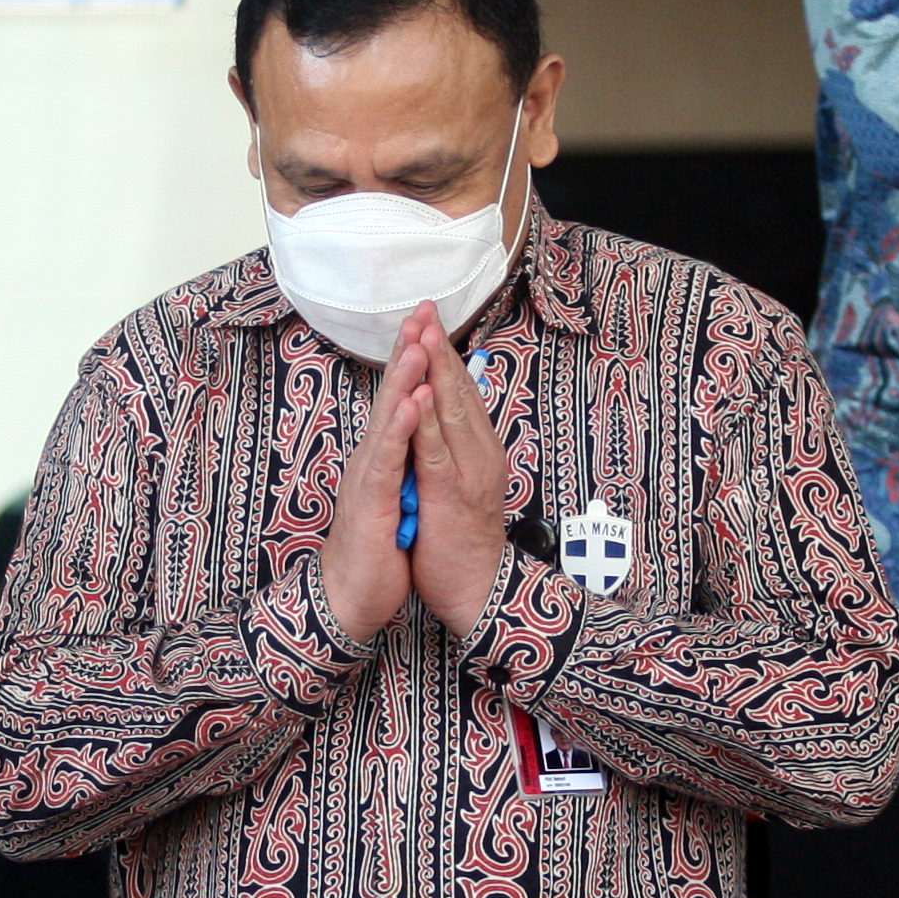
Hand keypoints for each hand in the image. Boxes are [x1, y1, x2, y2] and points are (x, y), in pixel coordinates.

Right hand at [322, 315, 430, 642]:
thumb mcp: (398, 496)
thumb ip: (404, 464)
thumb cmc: (377, 549)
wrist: (351, 595)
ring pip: (387, 418)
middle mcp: (373, 457)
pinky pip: (387, 459)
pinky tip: (411, 402)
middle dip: (407, 352)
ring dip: (404, 378)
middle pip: (391, 396)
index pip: (401, 400)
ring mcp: (369, 475)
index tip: (429, 325)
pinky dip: (399, 428)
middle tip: (420, 311)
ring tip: (419, 341)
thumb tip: (417, 437)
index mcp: (384, 456)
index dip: (414, 363)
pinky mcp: (370, 500)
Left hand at [406, 308, 513, 635]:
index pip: (459, 392)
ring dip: (436, 370)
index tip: (427, 319)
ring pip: (451, 411)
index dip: (442, 355)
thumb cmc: (461, 540)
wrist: (476, 589)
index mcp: (477, 449)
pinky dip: (427, 419)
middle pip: (458, 390)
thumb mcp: (458, 485)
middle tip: (425, 308)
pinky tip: (419, 393)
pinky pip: (436, 450)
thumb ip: (452, 452)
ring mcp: (467, 471)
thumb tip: (440, 422)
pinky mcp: (451, 494)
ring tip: (424, 332)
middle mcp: (479, 453)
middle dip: (439, 348)